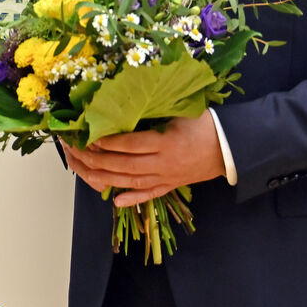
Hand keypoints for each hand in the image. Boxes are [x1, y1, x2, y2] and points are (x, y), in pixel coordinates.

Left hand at [61, 114, 224, 206]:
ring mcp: (166, 178)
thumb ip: (154, 113)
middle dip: (96, 159)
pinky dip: (131, 199)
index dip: (108, 142)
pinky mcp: (170, 186)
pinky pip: (148, 195)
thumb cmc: (204, 124)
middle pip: (124, 165)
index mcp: (166, 142)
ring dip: (103, 177)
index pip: (131, 145)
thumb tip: (124, 106)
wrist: (231, 149)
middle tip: (75, 151)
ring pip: (130, 181)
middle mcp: (163, 164)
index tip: (89, 136)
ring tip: (82, 170)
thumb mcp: (180, 113)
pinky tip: (114, 201)